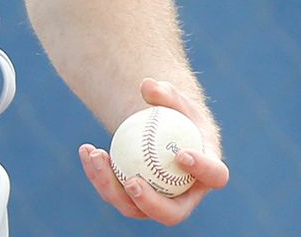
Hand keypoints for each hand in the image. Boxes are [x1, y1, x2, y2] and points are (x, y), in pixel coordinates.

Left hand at [78, 79, 229, 224]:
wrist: (159, 133)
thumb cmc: (173, 115)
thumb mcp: (173, 100)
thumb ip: (164, 92)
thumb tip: (147, 86)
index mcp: (208, 172)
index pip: (214, 176)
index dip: (203, 170)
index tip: (181, 154)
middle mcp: (185, 196)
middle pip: (172, 213)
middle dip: (151, 203)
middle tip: (132, 182)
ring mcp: (157, 203)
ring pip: (133, 208)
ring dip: (110, 185)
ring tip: (96, 154)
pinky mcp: (132, 200)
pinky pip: (112, 193)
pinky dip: (97, 173)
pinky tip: (87, 149)